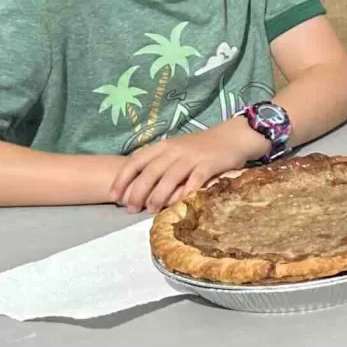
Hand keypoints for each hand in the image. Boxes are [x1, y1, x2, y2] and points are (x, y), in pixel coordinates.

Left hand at [106, 122, 259, 213]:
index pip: (136, 161)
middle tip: (131, 209)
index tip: (114, 196)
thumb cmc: (199, 148)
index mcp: (162, 146)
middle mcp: (174, 150)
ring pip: (170, 177)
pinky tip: (179, 204)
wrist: (232, 136)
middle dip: (138, 192)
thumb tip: (135, 187)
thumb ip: (157, 164)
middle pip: (150, 172)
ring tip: (151, 210)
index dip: (122, 179)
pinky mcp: (209, 164)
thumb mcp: (174, 150)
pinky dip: (186, 192)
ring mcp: (192, 157)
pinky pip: (195, 180)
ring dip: (158, 196)